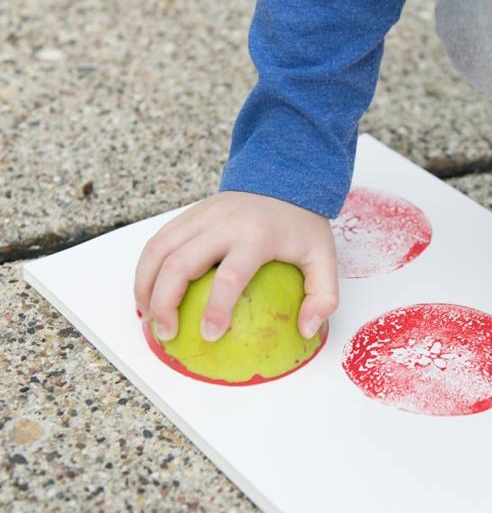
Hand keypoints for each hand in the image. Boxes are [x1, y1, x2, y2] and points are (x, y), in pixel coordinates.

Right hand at [134, 191, 338, 343]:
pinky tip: (147, 295)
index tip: (209, 335)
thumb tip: (306, 330)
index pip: (230, 276)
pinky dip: (145, 269)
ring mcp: (200, 215)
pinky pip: (157, 241)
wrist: (284, 177)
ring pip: (159, 251)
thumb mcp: (324, 257)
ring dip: (146, 287)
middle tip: (167, 333)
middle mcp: (222, 223)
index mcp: (256, 235)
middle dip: (165, 302)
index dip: (216, 308)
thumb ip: (323, 295)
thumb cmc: (301, 224)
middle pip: (179, 264)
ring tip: (148, 319)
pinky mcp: (188, 214)